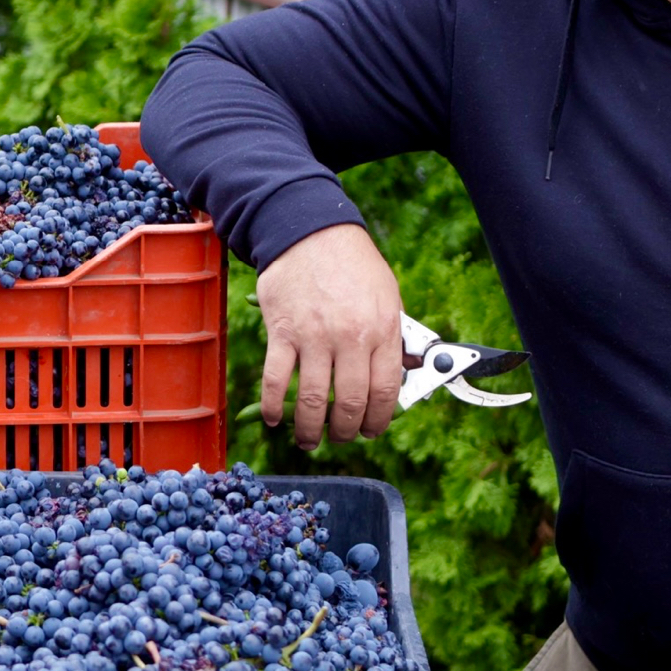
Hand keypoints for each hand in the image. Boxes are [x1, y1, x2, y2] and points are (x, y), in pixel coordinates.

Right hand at [254, 224, 401, 450]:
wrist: (309, 231)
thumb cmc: (352, 263)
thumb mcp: (388, 295)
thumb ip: (393, 337)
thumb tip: (397, 376)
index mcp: (382, 329)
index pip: (385, 391)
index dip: (378, 420)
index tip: (371, 430)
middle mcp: (350, 337)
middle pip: (349, 403)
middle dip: (345, 431)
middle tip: (340, 438)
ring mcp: (314, 336)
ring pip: (311, 400)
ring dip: (309, 430)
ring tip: (308, 440)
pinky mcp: (282, 332)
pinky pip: (276, 380)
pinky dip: (273, 407)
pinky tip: (275, 419)